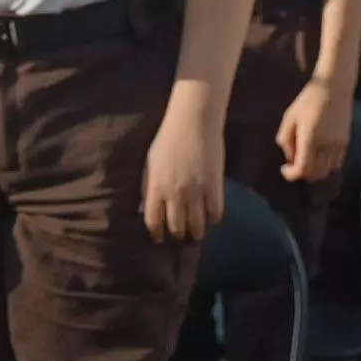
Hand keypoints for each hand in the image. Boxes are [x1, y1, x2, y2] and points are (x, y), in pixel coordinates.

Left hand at [143, 112, 225, 243]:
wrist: (193, 122)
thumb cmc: (167, 140)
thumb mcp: (149, 164)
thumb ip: (147, 187)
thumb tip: (144, 208)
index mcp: (155, 186)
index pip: (153, 220)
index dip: (156, 233)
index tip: (158, 239)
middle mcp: (175, 193)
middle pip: (176, 226)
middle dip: (177, 234)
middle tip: (179, 236)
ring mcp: (196, 191)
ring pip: (197, 225)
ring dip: (196, 232)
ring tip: (196, 233)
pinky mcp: (215, 186)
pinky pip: (215, 213)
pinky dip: (213, 219)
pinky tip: (210, 218)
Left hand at [277, 74, 350, 182]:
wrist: (334, 89)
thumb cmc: (307, 101)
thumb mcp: (289, 118)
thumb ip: (285, 139)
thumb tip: (290, 158)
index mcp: (309, 139)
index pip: (302, 169)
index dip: (291, 174)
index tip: (284, 168)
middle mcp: (326, 145)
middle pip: (314, 173)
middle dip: (301, 172)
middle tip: (292, 162)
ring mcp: (338, 145)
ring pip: (326, 171)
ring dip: (314, 170)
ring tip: (305, 156)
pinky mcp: (345, 142)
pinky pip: (336, 163)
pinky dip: (325, 165)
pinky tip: (317, 154)